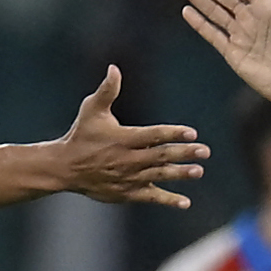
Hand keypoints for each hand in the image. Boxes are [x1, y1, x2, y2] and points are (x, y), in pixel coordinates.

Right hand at [55, 66, 207, 208]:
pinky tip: (185, 202)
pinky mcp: (126, 193)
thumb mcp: (91, 110)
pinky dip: (168, 200)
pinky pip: (151, 197)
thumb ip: (107, 90)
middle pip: (161, 156)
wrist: (65, 168)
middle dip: (184, 153)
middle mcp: (128, 159)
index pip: (153, 135)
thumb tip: (114, 68)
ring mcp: (128, 178)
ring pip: (159, 175)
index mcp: (123, 138)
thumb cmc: (81, 135)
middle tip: (205, 151)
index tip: (192, 133)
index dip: (173, 133)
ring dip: (180, 174)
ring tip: (199, 171)